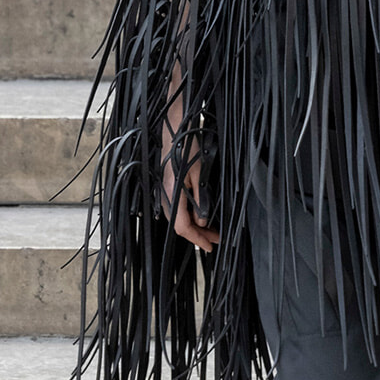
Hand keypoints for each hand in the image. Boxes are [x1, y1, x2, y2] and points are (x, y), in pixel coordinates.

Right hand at [161, 135, 220, 252]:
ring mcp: (164, 193)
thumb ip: (201, 201)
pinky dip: (188, 217)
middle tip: (215, 239)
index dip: (196, 238)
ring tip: (211, 230)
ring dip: (194, 226)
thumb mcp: (200, 175)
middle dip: (198, 235)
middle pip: (179, 225)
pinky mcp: (167, 189)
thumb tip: (203, 221)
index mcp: (172, 195)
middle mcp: (165, 197)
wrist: (175, 133)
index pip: (182, 226)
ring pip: (178, 218)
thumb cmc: (187, 149)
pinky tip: (199, 217)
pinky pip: (176, 209)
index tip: (208, 246)